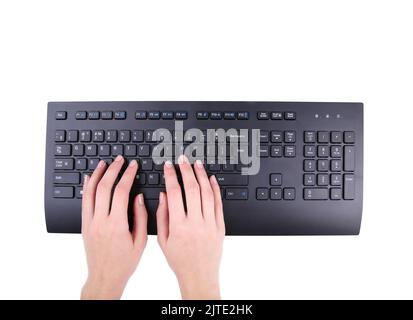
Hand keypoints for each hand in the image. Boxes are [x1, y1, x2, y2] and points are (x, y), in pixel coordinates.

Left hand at [81, 155, 147, 299]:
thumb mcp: (140, 241)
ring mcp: (90, 223)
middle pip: (104, 187)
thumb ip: (140, 217)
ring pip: (91, 192)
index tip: (133, 166)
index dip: (128, 175)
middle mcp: (100, 221)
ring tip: (104, 163)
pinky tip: (90, 178)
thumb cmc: (124, 262)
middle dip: (113, 170)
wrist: (105, 277)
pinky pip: (84, 202)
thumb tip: (139, 197)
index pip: (121, 192)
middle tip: (120, 160)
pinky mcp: (84, 225)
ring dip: (97, 175)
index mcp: (116, 225)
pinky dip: (87, 187)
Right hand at [156, 155, 224, 299]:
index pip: (175, 193)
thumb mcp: (162, 240)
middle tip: (183, 159)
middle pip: (192, 189)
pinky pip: (219, 204)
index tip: (168, 166)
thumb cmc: (179, 260)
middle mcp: (195, 223)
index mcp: (179, 226)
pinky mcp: (220, 226)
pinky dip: (216, 189)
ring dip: (202, 175)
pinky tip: (211, 179)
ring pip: (207, 193)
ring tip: (197, 164)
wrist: (199, 275)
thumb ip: (162, 216)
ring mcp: (210, 224)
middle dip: (186, 170)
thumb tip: (164, 195)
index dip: (171, 176)